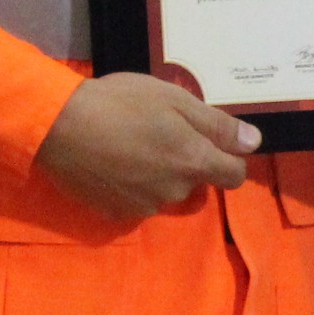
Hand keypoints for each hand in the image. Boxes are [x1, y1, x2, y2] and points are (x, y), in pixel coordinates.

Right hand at [35, 73, 255, 221]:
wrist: (59, 125)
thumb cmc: (120, 103)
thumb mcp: (174, 100)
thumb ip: (217, 125)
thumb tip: (254, 142)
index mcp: (193, 162)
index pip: (234, 175)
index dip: (227, 157)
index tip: (208, 140)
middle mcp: (174, 191)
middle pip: (194, 179)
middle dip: (184, 158)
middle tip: (155, 128)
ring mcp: (143, 207)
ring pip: (164, 190)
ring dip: (156, 172)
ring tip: (128, 143)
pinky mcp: (115, 214)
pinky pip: (136, 200)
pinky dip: (130, 185)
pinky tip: (111, 162)